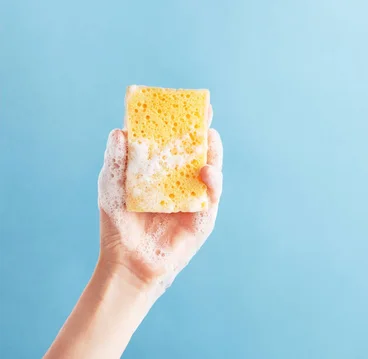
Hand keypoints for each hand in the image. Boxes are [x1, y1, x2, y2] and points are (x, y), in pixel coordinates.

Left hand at [97, 107, 222, 295]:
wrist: (127, 262)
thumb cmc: (119, 224)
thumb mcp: (112, 187)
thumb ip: (117, 160)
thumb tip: (119, 130)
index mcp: (160, 172)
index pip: (172, 142)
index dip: (177, 122)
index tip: (180, 101)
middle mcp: (180, 182)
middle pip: (196, 151)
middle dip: (202, 131)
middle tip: (205, 111)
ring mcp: (194, 199)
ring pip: (210, 169)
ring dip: (213, 152)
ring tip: (210, 136)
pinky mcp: (203, 218)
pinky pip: (212, 196)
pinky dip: (212, 182)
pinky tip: (205, 171)